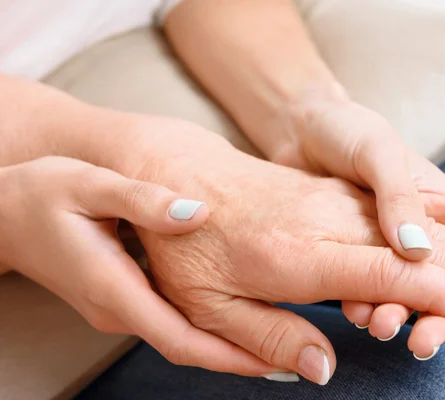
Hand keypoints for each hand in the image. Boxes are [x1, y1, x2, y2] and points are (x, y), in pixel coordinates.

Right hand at [0, 157, 275, 374]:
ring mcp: (120, 307)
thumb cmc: (42, 194)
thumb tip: (196, 213)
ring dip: (228, 346)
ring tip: (278, 344)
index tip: (275, 363)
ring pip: (184, 337)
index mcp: (113, 287)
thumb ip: (143, 201)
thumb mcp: (90, 185)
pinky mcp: (122, 297)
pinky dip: (209, 328)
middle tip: (294, 360)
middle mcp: (119, 308)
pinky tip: (236, 319)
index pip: (180, 337)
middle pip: (189, 347)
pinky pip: (173, 322)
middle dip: (240, 358)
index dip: (230, 355)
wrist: (1, 213)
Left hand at [119, 116, 444, 383]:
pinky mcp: (330, 195)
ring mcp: (331, 203)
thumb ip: (268, 338)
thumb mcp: (208, 307)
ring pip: (413, 227)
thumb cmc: (184, 245)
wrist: (177, 173)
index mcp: (297, 257)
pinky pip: (395, 211)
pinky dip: (436, 229)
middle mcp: (325, 224)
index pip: (389, 276)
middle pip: (416, 249)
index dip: (440, 297)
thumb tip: (325, 369)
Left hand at [267, 98, 444, 355]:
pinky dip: (365, 303)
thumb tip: (421, 252)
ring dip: (400, 315)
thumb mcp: (379, 151)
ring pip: (405, 292)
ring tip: (381, 326)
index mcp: (443, 206)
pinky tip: (357, 314)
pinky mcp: (350, 253)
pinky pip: (364, 285)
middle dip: (441, 319)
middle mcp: (420, 232)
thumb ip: (401, 198)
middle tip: (423, 343)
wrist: (299, 128)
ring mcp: (386, 246)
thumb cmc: (348, 130)